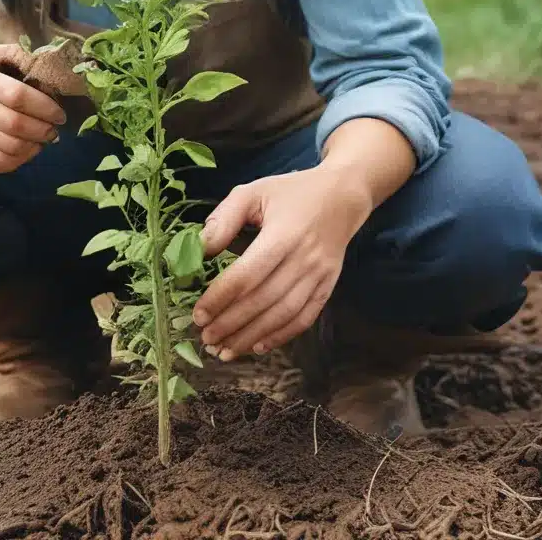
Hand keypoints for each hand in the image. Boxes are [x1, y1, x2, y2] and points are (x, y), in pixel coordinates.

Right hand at [0, 43, 65, 173]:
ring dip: (35, 147)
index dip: (45, 107)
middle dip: (44, 130)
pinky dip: (20, 161)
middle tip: (54, 130)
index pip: (17, 95)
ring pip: (9, 148)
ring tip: (43, 140)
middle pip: (15, 125)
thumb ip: (11, 53)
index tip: (59, 114)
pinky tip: (26, 151)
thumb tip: (46, 58)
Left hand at [191, 166, 371, 359]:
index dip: (221, 298)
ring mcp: (319, 276)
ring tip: (226, 350)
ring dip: (252, 336)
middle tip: (206, 339)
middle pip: (264, 300)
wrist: (342, 195)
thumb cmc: (291, 192)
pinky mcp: (328, 286)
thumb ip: (225, 217)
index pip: (248, 275)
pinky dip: (282, 336)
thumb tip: (200, 248)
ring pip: (283, 314)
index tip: (199, 315)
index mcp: (283, 234)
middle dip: (232, 324)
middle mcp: (304, 259)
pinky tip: (258, 346)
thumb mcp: (254, 191)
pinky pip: (305, 318)